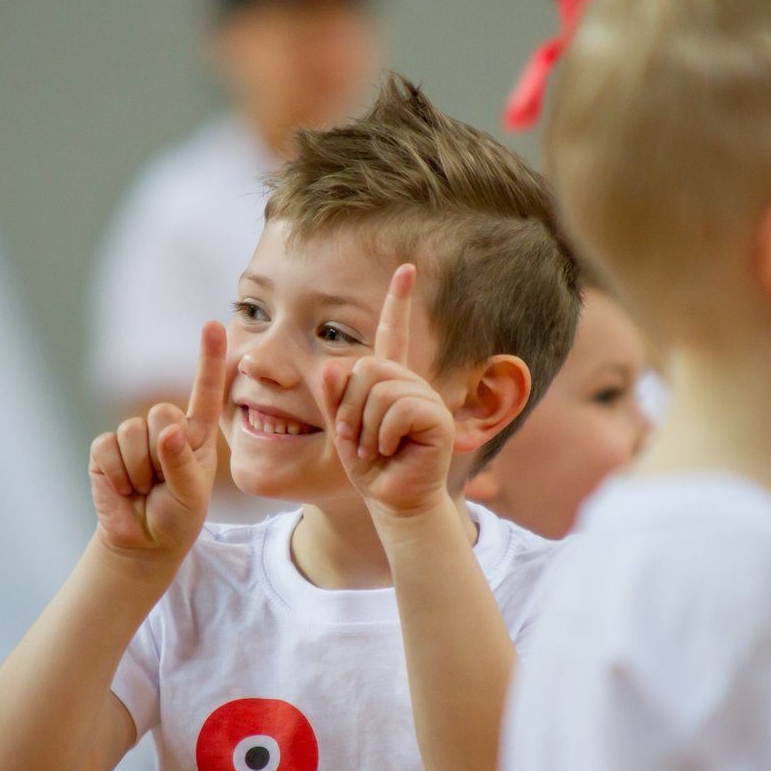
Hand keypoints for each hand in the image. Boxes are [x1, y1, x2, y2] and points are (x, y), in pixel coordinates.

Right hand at [89, 322, 226, 561]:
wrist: (143, 542)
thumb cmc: (177, 517)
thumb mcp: (192, 495)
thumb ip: (183, 462)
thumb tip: (167, 431)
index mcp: (197, 434)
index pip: (206, 391)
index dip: (209, 358)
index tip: (214, 324)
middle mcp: (166, 427)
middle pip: (162, 411)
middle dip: (162, 452)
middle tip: (162, 483)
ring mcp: (133, 436)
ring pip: (133, 432)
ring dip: (139, 470)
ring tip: (144, 488)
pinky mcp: (104, 450)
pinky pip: (107, 448)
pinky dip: (116, 475)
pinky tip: (124, 489)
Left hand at [321, 265, 454, 516]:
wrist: (393, 501)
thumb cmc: (371, 467)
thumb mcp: (343, 428)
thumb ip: (335, 397)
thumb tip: (333, 366)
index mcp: (390, 380)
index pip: (392, 333)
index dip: (399, 301)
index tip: (407, 269)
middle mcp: (411, 382)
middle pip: (367, 367)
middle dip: (350, 408)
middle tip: (355, 440)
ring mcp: (426, 398)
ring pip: (379, 390)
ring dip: (365, 427)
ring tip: (375, 449)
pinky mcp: (436, 417)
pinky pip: (397, 409)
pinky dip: (384, 435)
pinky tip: (392, 451)